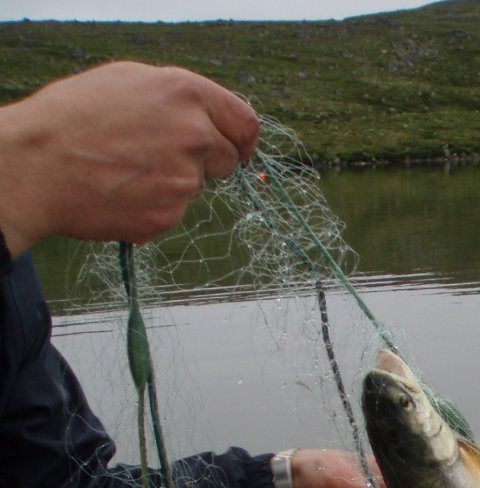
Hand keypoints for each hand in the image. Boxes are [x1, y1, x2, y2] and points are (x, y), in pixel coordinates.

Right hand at [0, 62, 258, 256]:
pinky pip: (173, 211)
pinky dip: (153, 206)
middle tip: (162, 158)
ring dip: (172, 182)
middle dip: (206, 162)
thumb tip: (211, 119)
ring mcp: (185, 179)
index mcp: (186, 94)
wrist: (35, 165)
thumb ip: (179, 100)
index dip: (243, 138)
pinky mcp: (170, 214)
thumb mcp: (129, 83)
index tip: (239, 149)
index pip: (245, 122)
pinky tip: (120, 192)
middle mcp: (195, 135)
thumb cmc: (73, 117)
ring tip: (126, 170)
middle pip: (228, 159)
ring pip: (196, 186)